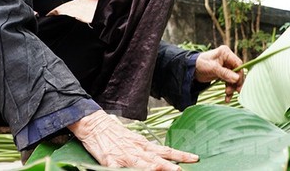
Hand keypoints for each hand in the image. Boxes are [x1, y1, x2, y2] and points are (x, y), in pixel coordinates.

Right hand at [68, 110, 198, 169]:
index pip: (166, 150)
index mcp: (143, 145)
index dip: (180, 155)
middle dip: (171, 166)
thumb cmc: (114, 133)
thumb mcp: (133, 139)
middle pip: (157, 159)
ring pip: (142, 165)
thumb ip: (146, 148)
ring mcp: (124, 156)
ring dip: (155, 169)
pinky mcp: (110, 162)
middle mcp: (137, 150)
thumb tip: (161, 155)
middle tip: (183, 170)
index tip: (194, 158)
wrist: (94, 124)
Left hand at [195, 45, 244, 102]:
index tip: (238, 84)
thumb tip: (237, 79)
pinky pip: (229, 82)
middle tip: (234, 91)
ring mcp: (226, 66)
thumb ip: (225, 73)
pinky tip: (227, 97)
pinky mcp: (223, 73)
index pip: (238, 64)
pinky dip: (228, 89)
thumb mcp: (212, 68)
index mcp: (225, 53)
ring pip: (234, 78)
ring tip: (227, 95)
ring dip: (232, 87)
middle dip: (236, 83)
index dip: (239, 74)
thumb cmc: (200, 64)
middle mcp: (227, 58)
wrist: (190, 70)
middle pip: (238, 72)